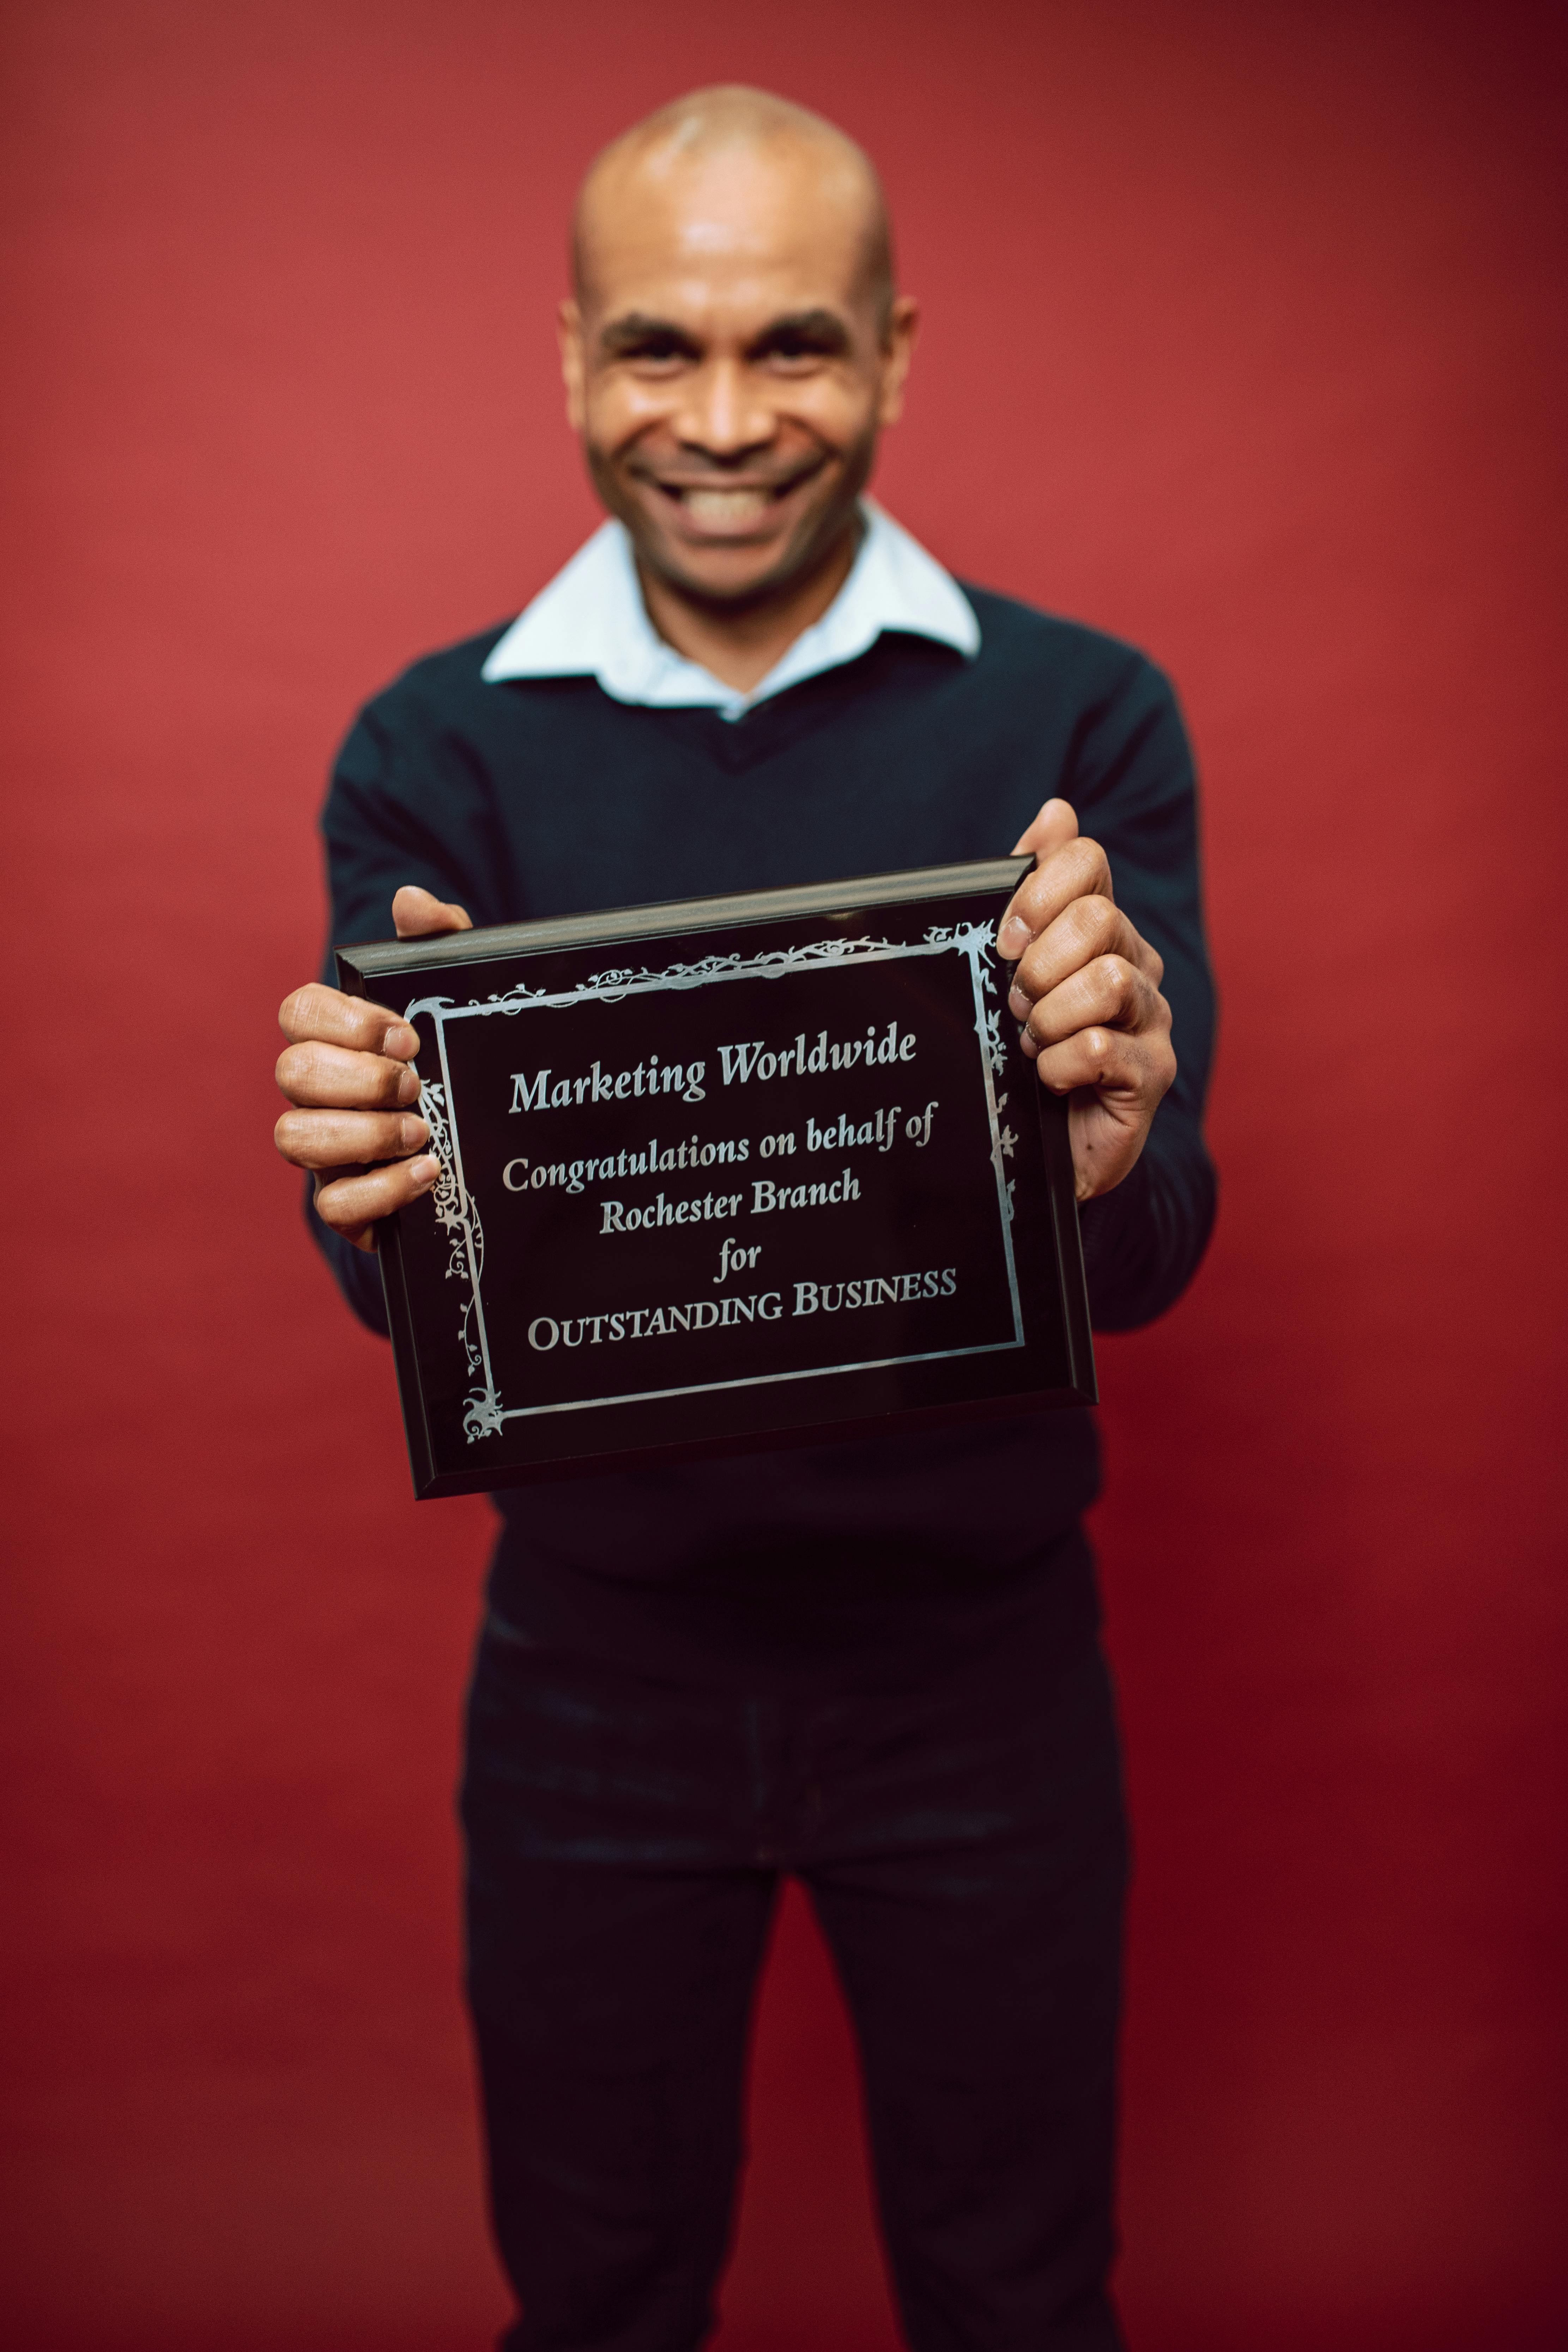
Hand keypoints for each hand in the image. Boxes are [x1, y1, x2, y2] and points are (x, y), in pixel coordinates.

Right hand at [274, 886, 472, 1250]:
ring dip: (360, 1132)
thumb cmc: (459, 1064)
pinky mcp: (350, 1206)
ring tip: (420, 1129)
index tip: (407, 1034)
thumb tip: (411, 900)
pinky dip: (381, 1190)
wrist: (496, 1155)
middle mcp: (319, 1094)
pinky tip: (429, 1173)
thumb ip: (441, 944)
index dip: (344, 1021)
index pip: (297, 1013)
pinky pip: (332, 1206)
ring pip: (292, 1138)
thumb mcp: (463, 999)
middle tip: (416, 1084)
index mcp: (337, 1041)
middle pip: (291, 1074)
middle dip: (358, 1078)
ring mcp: (327, 1152)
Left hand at [997, 800, 1174, 1201]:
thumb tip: (1056, 809)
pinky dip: (1058, 1066)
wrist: (1041, 1146)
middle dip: (1039, 964)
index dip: (1037, 892)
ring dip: (1050, 1017)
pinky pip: (1098, 1050)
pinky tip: (1050, 1080)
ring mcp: (1153, 1019)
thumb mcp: (1015, 967)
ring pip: (1108, 982)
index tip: (1004, 939)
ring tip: (1033, 1042)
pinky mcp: (1153, 1074)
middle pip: (1099, 920)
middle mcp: (1138, 963)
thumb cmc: (1025, 1050)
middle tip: (1017, 1004)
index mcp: (1103, 927)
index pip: (1089, 862)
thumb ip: (1030, 889)